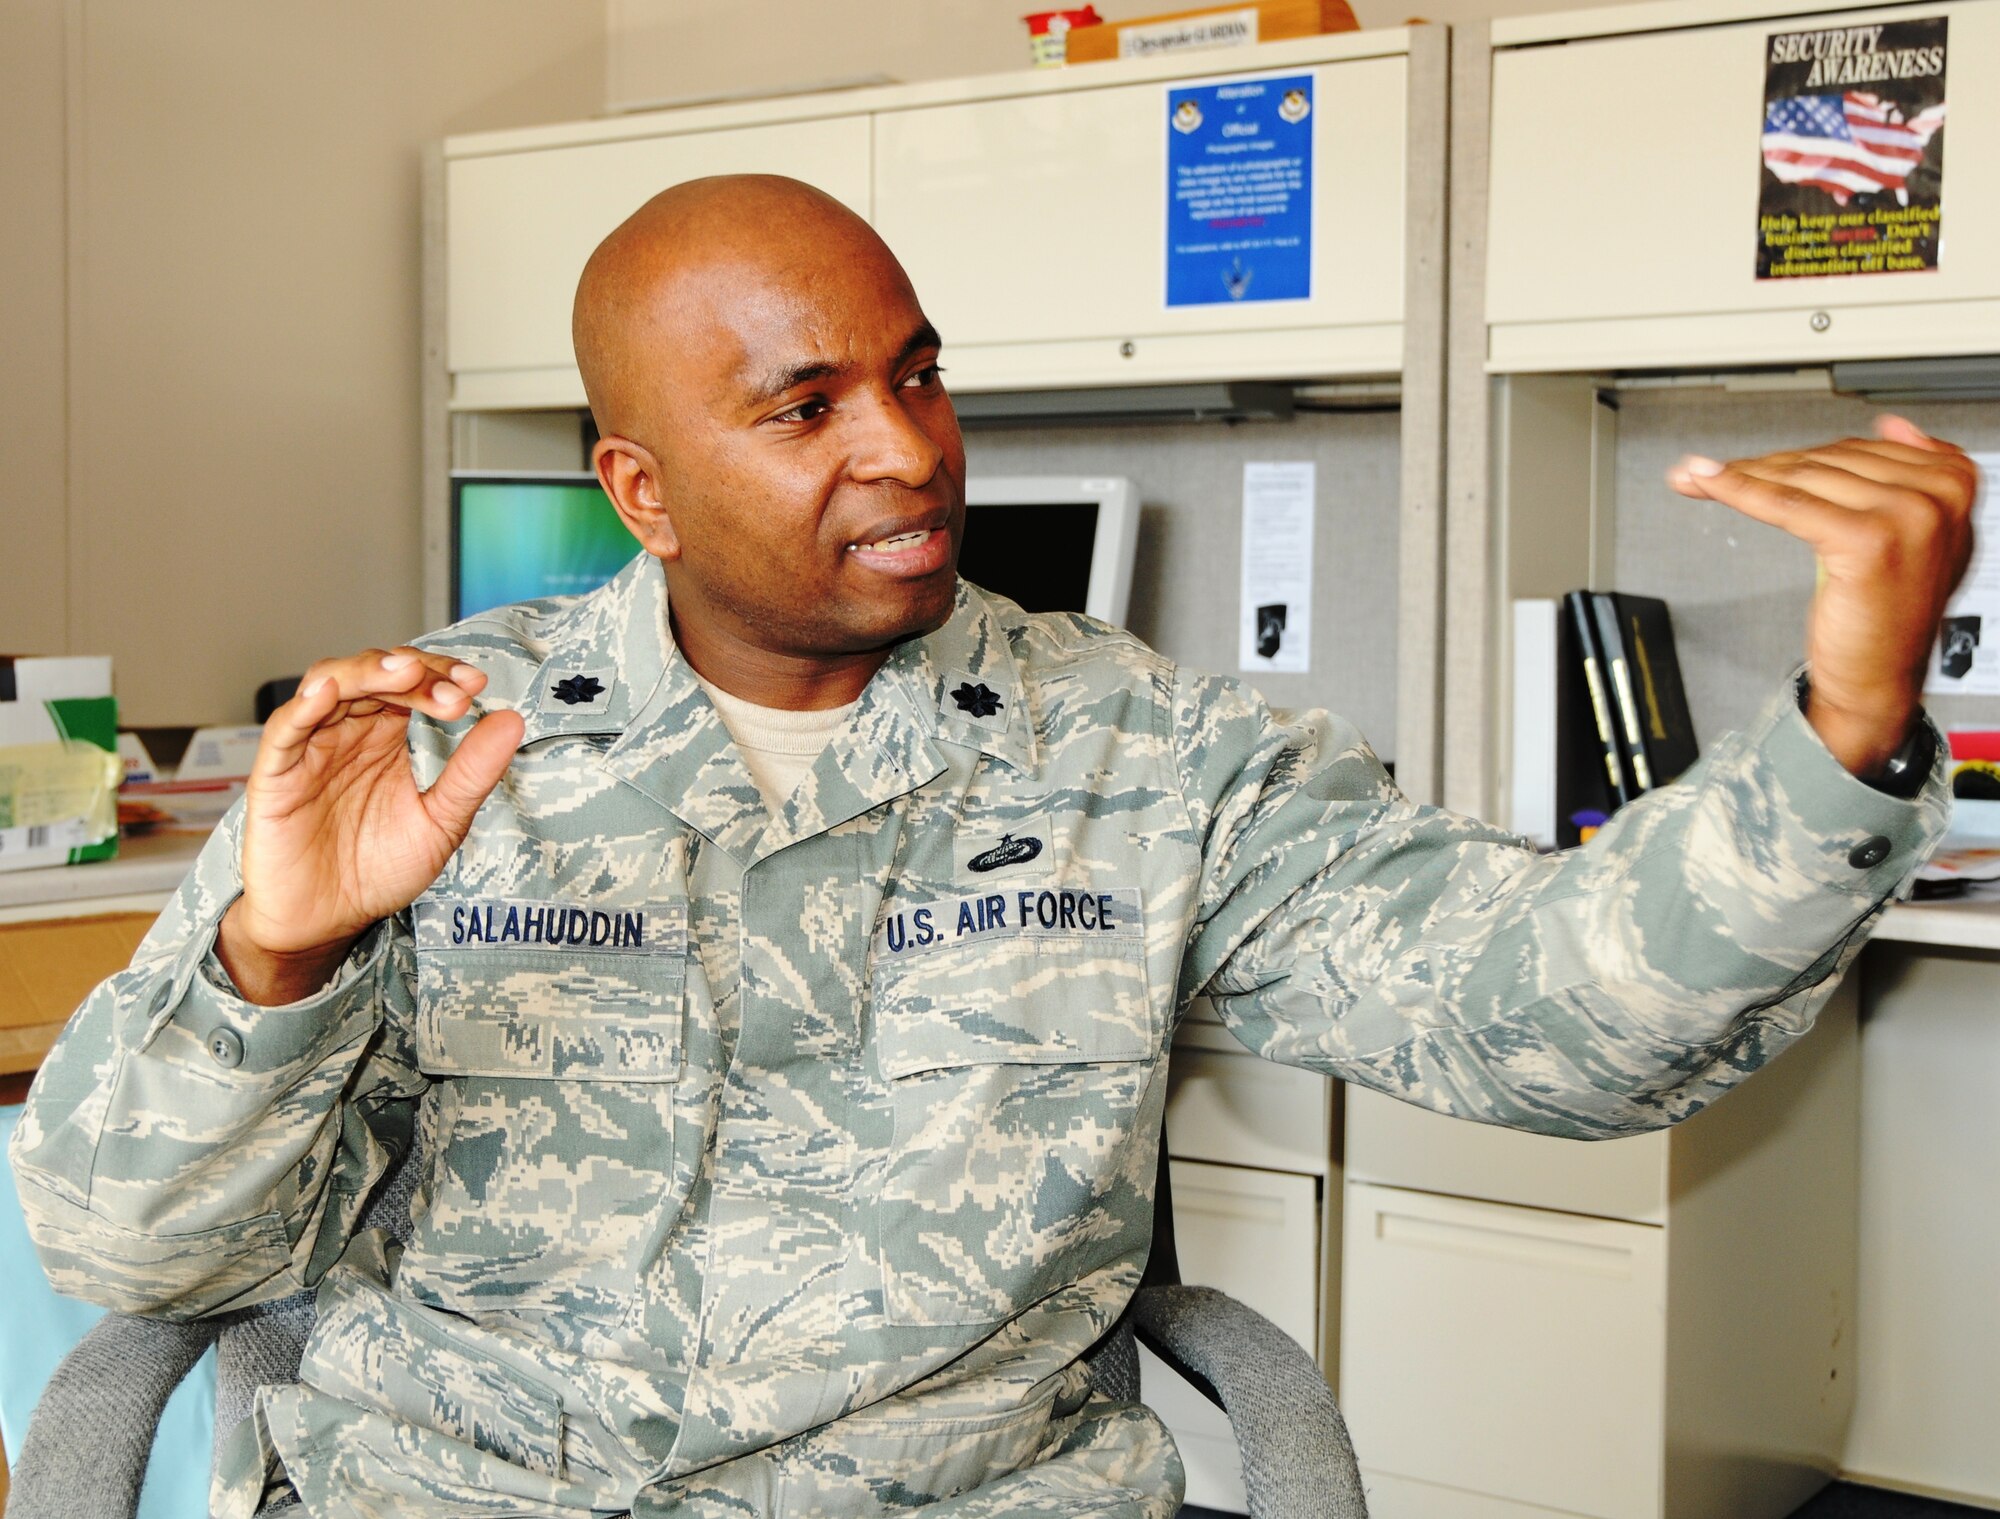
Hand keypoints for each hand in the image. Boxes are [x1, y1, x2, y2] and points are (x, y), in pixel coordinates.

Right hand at [216, 648, 524, 1004]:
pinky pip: (285, 729)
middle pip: (375, 673)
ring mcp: (311, 747)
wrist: (329, 920)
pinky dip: (304, 706)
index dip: (442, 676)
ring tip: (404, 673)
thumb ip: (471, 773)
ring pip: (330, 684)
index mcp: (388, 734)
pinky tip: (330, 692)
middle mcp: (349, 730)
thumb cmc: (379, 869)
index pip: (413, 684)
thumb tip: (512, 722)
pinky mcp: (276, 773)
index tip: (475, 686)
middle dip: (415, 673)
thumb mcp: (440, 822)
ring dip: (367, 672)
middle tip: (452, 691)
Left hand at [1667, 416, 1977, 779]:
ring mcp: (1909, 514)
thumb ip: (1906, 480)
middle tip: (1703, 471)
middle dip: (1760, 466)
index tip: (1745, 459)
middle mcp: (1940, 493)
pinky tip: (1708, 484)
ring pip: (1803, 480)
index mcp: (1955, 481)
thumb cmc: (1887, 614)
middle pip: (1827, 462)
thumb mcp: (1913, 536)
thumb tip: (1891, 424)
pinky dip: (1740, 491)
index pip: (1856, 451)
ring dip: (1740, 477)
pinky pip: (1789, 504)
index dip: (1793, 455)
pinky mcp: (1869, 539)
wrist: (1879, 679)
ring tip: (1696, 478)